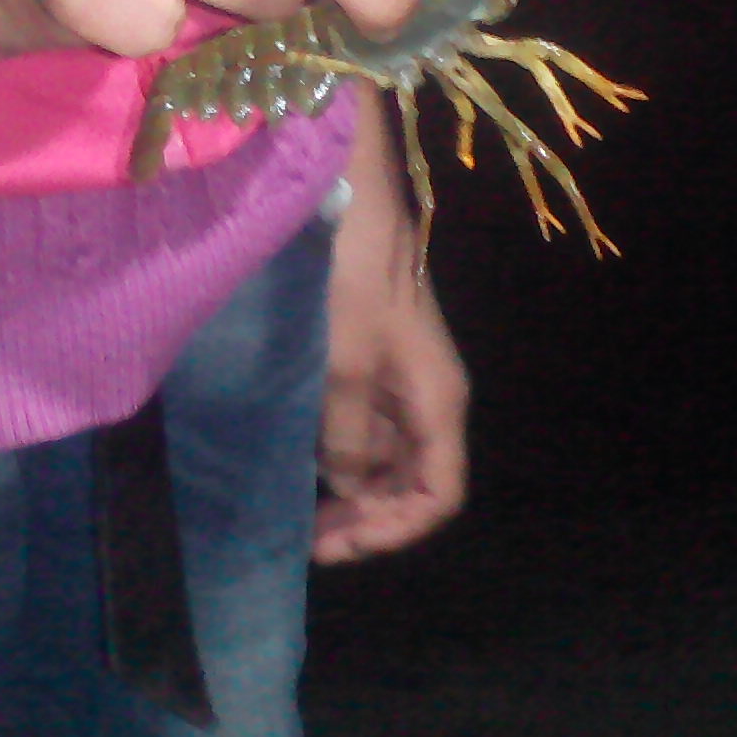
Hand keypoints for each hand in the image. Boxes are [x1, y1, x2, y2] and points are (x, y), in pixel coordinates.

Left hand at [314, 91, 468, 562]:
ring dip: (351, 490)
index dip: (392, 531)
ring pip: (388, 457)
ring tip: (297, 508)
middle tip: (306, 536)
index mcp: (437, 400)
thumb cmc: (351, 275)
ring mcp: (401, 375)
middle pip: (414, 482)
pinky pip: (366, 425)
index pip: (438, 494)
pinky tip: (300, 460)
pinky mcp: (374, 355)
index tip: (332, 544)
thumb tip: (345, 484)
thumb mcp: (342, 363)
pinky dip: (339, 453)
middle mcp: (428, 395)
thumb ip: (346, 434)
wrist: (350, 191)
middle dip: (367, 517)